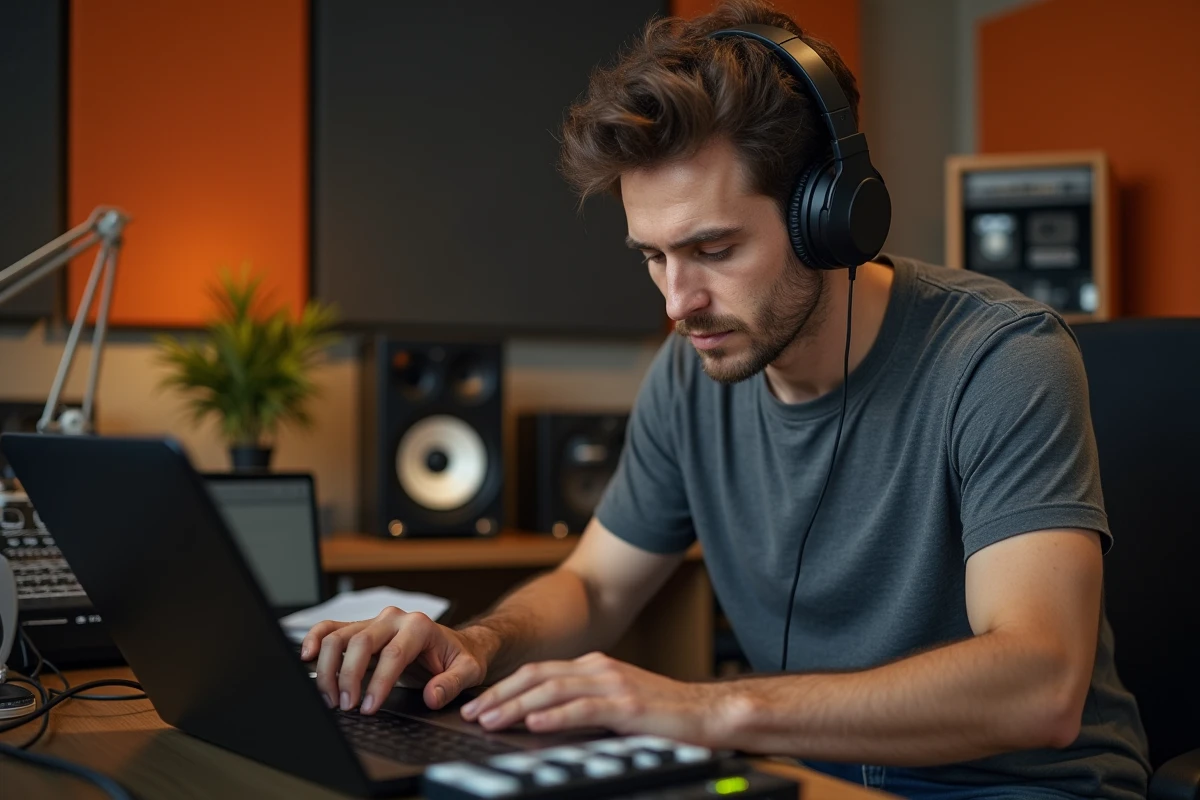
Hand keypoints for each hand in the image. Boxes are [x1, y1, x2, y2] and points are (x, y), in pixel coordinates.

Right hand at [300, 608, 493, 714]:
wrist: (457, 644)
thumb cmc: (460, 657)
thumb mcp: (469, 671)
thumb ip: (452, 683)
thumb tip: (432, 696)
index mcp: (419, 626)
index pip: (392, 653)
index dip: (377, 682)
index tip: (367, 707)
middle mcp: (394, 619)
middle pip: (359, 642)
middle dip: (348, 677)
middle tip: (345, 707)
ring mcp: (375, 621)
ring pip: (339, 635)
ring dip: (327, 667)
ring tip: (329, 698)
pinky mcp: (361, 629)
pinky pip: (331, 629)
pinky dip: (315, 639)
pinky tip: (306, 657)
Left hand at [459, 652, 728, 746]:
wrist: (708, 712)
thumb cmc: (664, 714)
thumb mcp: (617, 702)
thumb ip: (585, 703)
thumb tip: (542, 717)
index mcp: (595, 666)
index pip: (539, 672)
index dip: (505, 687)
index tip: (479, 703)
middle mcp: (600, 668)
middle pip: (538, 677)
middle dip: (500, 694)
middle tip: (471, 712)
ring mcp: (614, 684)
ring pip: (553, 690)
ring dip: (516, 705)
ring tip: (490, 719)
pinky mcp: (628, 706)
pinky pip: (584, 708)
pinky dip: (555, 715)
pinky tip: (534, 722)